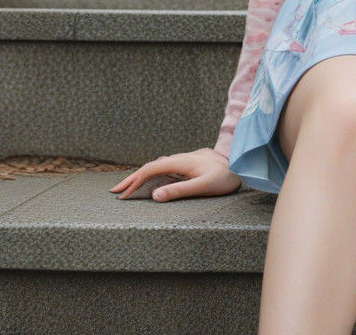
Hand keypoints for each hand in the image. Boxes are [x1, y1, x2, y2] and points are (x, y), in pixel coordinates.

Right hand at [110, 148, 241, 201]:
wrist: (240, 163)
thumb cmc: (225, 177)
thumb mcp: (203, 186)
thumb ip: (180, 190)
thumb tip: (155, 195)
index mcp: (180, 162)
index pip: (150, 170)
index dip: (134, 182)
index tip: (121, 195)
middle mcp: (179, 159)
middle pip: (150, 167)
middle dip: (132, 178)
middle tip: (114, 191)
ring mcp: (183, 161)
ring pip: (156, 167)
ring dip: (141, 176)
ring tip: (127, 187)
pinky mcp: (187, 165)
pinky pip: (164, 168)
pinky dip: (152, 175)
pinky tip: (149, 181)